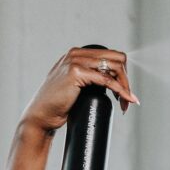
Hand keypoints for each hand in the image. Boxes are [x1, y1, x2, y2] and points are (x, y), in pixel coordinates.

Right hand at [20, 46, 140, 134]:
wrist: (42, 115)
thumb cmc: (58, 104)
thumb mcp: (74, 84)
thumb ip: (87, 75)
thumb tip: (111, 78)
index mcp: (77, 54)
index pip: (111, 56)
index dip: (123, 74)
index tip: (124, 92)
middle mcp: (76, 54)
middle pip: (117, 59)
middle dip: (126, 79)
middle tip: (128, 99)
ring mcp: (75, 61)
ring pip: (115, 68)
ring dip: (126, 86)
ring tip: (126, 103)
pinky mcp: (76, 73)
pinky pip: (107, 80)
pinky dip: (121, 91)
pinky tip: (127, 99)